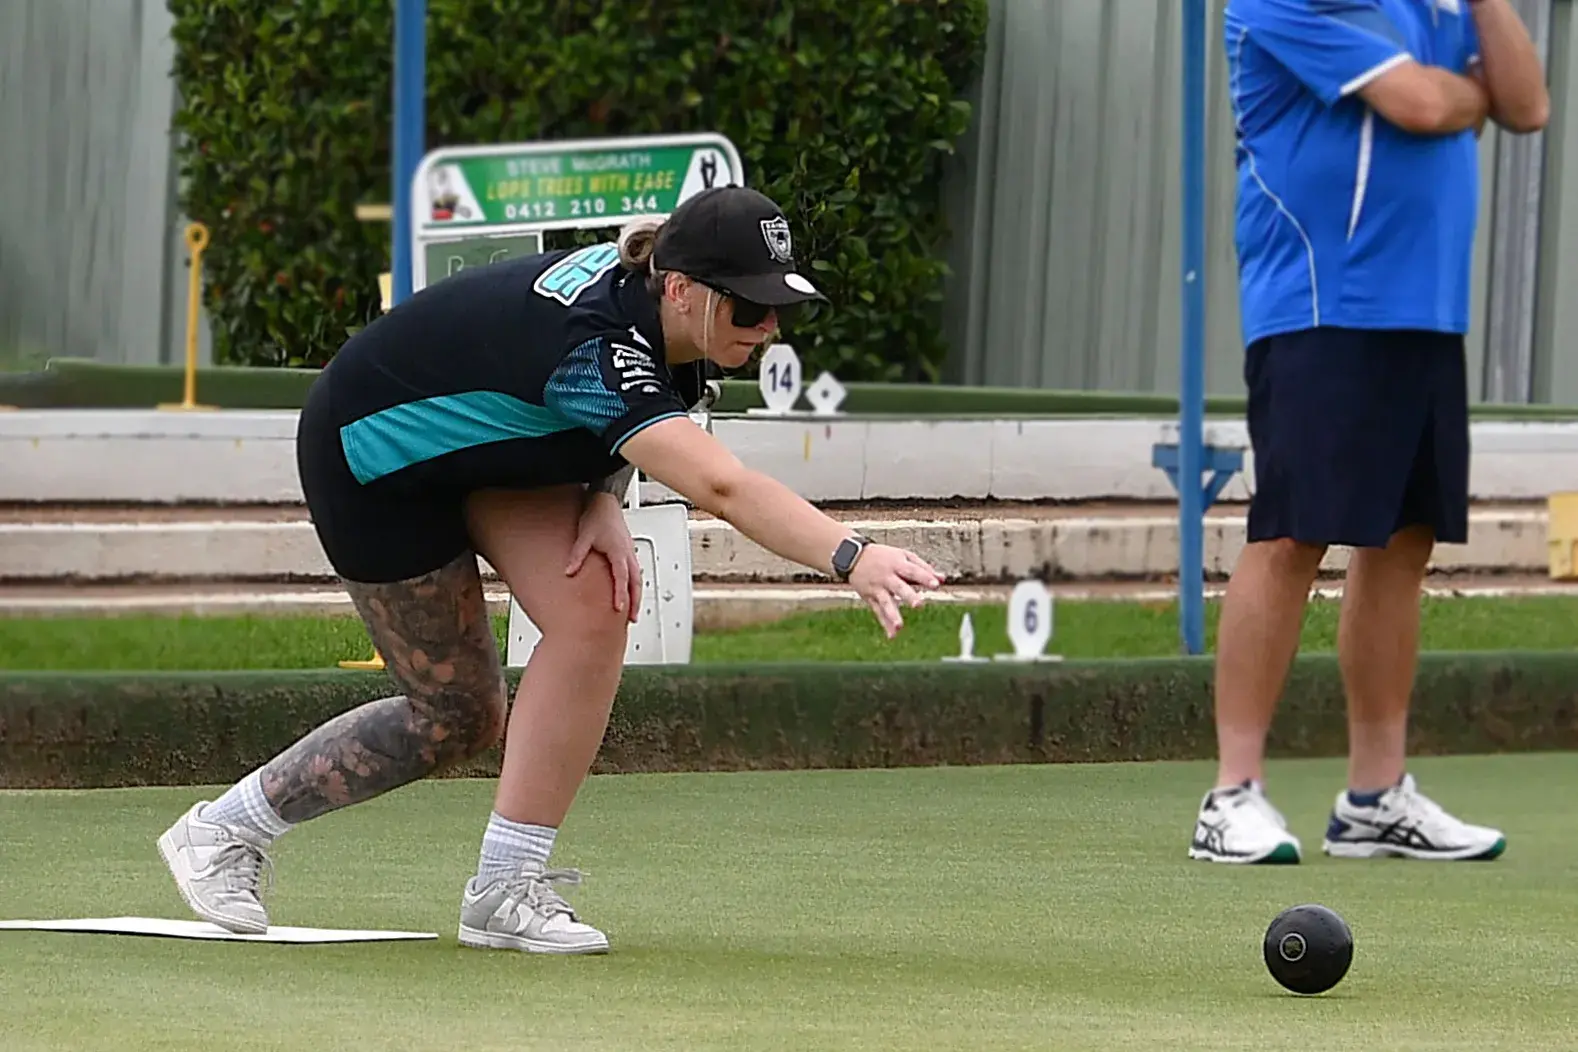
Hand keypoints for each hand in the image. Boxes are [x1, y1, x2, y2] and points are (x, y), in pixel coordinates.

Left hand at [564, 493, 641, 621]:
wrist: (605, 502)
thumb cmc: (597, 517)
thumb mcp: (584, 537)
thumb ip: (577, 556)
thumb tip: (569, 572)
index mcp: (619, 552)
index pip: (622, 578)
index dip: (621, 594)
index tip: (619, 609)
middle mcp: (628, 554)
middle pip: (636, 583)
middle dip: (635, 601)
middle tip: (632, 619)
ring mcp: (630, 553)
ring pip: (638, 578)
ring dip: (636, 595)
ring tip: (632, 611)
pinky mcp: (628, 552)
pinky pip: (635, 572)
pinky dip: (635, 585)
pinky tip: (630, 592)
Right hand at [847, 544, 944, 638]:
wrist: (853, 556)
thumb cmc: (885, 556)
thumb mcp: (903, 556)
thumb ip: (923, 568)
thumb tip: (942, 579)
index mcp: (897, 564)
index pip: (913, 571)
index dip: (925, 577)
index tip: (937, 584)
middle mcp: (887, 577)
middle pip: (899, 587)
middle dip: (909, 596)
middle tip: (919, 605)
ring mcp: (877, 588)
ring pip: (886, 602)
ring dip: (892, 615)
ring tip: (900, 626)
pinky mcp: (870, 597)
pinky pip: (877, 612)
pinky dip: (884, 623)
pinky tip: (892, 635)